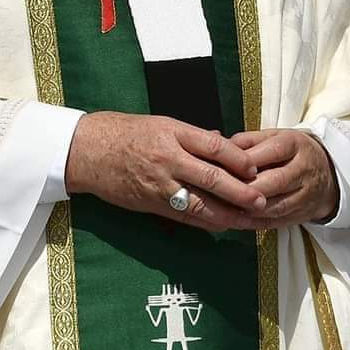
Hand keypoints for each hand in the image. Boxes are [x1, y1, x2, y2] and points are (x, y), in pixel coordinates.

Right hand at [65, 111, 265, 230]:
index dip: (238, 160)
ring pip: (200, 204)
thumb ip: (193, 137)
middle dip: (240, 192)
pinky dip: (205, 222)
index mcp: (173, 133)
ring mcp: (159, 184)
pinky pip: (183, 216)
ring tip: (248, 220)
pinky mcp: (151, 204)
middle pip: (213, 178)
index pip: (215, 148)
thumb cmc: (125, 132)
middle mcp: (168, 159)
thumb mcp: (161, 123)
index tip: (255, 169)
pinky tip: (221, 226)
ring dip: (227, 214)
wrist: (88, 151)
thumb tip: (222, 143)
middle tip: (262, 201)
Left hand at [229, 128, 338, 226]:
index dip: (247, 162)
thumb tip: (221, 149)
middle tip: (221, 190)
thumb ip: (247, 141)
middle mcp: (303, 169)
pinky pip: (276, 222)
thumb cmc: (290, 152)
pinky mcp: (302, 215)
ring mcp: (305, 194)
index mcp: (294, 144)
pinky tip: (237, 220)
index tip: (224, 167)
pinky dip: (254, 223)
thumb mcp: (273, 136)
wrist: (326, 172)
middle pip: (274, 181)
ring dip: (249, 209)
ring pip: (275, 206)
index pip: (272, 152)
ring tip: (225, 207)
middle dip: (246, 188)